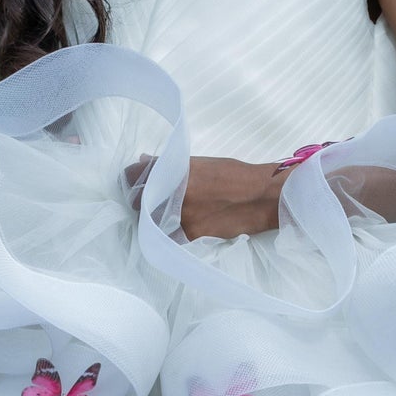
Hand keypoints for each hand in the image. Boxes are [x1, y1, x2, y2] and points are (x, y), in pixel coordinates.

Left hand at [123, 153, 280, 239]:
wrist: (263, 198)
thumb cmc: (235, 175)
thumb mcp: (202, 163)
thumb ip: (171, 164)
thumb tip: (145, 160)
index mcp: (176, 170)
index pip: (135, 175)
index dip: (132, 178)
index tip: (134, 180)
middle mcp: (174, 193)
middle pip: (139, 200)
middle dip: (142, 198)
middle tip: (152, 197)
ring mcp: (181, 216)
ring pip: (153, 219)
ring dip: (155, 216)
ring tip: (169, 211)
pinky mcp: (190, 234)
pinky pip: (170, 233)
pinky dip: (171, 229)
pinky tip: (181, 223)